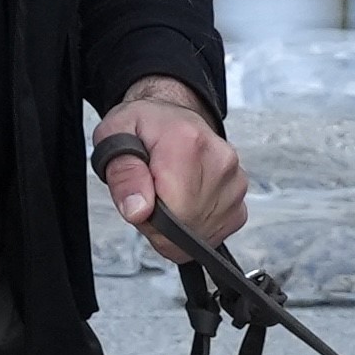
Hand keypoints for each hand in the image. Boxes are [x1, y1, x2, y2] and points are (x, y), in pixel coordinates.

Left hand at [95, 83, 247, 256]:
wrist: (170, 118)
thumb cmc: (143, 128)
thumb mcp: (114, 137)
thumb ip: (123, 175)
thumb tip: (138, 210)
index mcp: (188, 143)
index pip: (174, 212)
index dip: (148, 217)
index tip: (138, 197)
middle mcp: (221, 161)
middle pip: (187, 225)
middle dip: (160, 222)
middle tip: (149, 193)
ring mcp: (236, 182)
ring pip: (198, 234)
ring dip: (176, 226)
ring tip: (166, 194)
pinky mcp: (240, 202)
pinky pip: (211, 236)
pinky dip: (193, 228)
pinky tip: (183, 203)